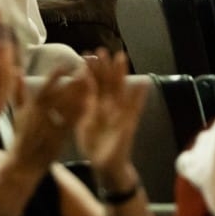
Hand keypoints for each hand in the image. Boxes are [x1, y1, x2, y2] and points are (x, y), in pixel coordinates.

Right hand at [9, 62, 91, 173]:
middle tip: (84, 69)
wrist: (23, 162)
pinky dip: (80, 112)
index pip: (45, 86)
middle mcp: (40, 115)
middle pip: (59, 94)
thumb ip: (18, 92)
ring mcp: (50, 126)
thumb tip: (17, 71)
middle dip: (72, 81)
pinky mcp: (59, 137)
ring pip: (67, 107)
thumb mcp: (18, 113)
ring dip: (79, 94)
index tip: (66, 64)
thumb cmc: (22, 136)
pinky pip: (72, 122)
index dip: (56, 74)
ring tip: (90, 82)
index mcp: (31, 107)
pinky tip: (90, 103)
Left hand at [75, 49, 147, 181]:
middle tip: (102, 50)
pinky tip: (143, 83)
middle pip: (107, 83)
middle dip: (105, 67)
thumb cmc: (94, 146)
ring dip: (121, 74)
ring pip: (120, 90)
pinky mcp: (129, 123)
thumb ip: (79, 108)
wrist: (105, 166)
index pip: (94, 84)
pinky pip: (135, 108)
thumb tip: (71, 92)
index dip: (91, 70)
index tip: (86, 55)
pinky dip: (139, 96)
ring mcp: (120, 113)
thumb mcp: (82, 124)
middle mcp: (109, 106)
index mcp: (97, 107)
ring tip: (121, 57)